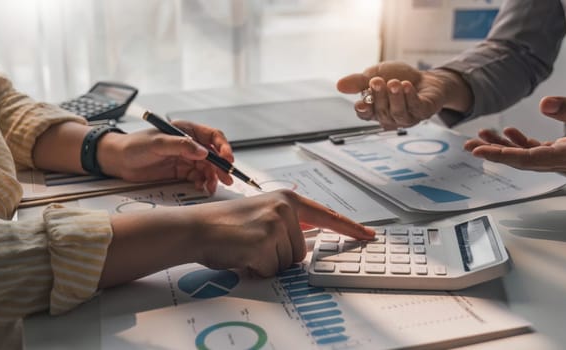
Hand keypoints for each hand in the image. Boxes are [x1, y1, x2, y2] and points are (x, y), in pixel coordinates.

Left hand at [98, 120, 233, 193]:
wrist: (118, 160)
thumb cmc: (134, 145)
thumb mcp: (158, 143)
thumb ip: (181, 146)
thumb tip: (203, 151)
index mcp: (186, 131)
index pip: (213, 136)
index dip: (223, 147)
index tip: (227, 159)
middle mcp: (189, 144)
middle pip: (213, 155)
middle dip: (221, 167)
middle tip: (227, 179)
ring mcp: (185, 158)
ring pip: (207, 168)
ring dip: (212, 177)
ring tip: (211, 187)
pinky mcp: (180, 171)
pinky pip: (197, 177)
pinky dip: (202, 183)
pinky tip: (201, 187)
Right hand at [182, 190, 374, 276]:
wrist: (197, 227)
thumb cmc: (225, 225)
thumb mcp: (262, 214)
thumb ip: (287, 224)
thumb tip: (304, 242)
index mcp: (287, 199)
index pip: (326, 216)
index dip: (350, 228)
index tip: (369, 234)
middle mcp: (285, 209)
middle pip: (300, 251)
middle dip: (278, 256)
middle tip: (252, 243)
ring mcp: (275, 225)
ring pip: (287, 263)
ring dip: (266, 263)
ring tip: (246, 247)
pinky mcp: (264, 243)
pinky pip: (271, 270)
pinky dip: (255, 269)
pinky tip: (241, 254)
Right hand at [336, 61, 471, 128]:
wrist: (425, 77)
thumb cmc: (398, 77)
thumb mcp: (375, 74)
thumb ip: (358, 82)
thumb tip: (339, 85)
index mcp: (376, 110)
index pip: (365, 115)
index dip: (363, 110)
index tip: (361, 103)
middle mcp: (390, 117)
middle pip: (381, 112)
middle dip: (379, 96)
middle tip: (377, 81)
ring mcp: (408, 117)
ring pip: (398, 113)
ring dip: (395, 97)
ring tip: (394, 83)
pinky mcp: (423, 112)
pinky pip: (415, 108)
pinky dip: (410, 97)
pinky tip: (406, 86)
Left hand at [464, 95, 565, 175]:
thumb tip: (545, 104)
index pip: (530, 159)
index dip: (502, 155)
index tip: (479, 152)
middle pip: (522, 160)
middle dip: (494, 153)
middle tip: (468, 145)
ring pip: (527, 156)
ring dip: (504, 147)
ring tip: (480, 137)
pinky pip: (538, 150)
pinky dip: (521, 142)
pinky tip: (509, 133)